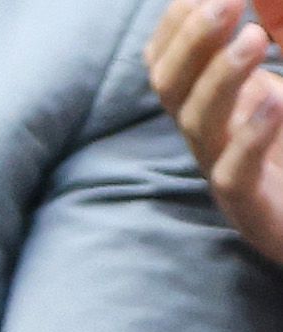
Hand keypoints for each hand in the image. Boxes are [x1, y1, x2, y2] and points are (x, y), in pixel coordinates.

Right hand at [146, 0, 282, 263]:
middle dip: (192, 41)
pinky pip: (235, 173)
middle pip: (170, 87)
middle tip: (226, 0)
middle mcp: (205, 134)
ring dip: (220, 78)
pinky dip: (251, 136)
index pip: (164, 59)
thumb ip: (275, 28)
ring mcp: (223, 170)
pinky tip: (276, 100)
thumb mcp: (280, 84)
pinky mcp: (251, 207)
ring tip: (254, 38)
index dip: (176, 22)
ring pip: (197, 124)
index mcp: (206, 102)